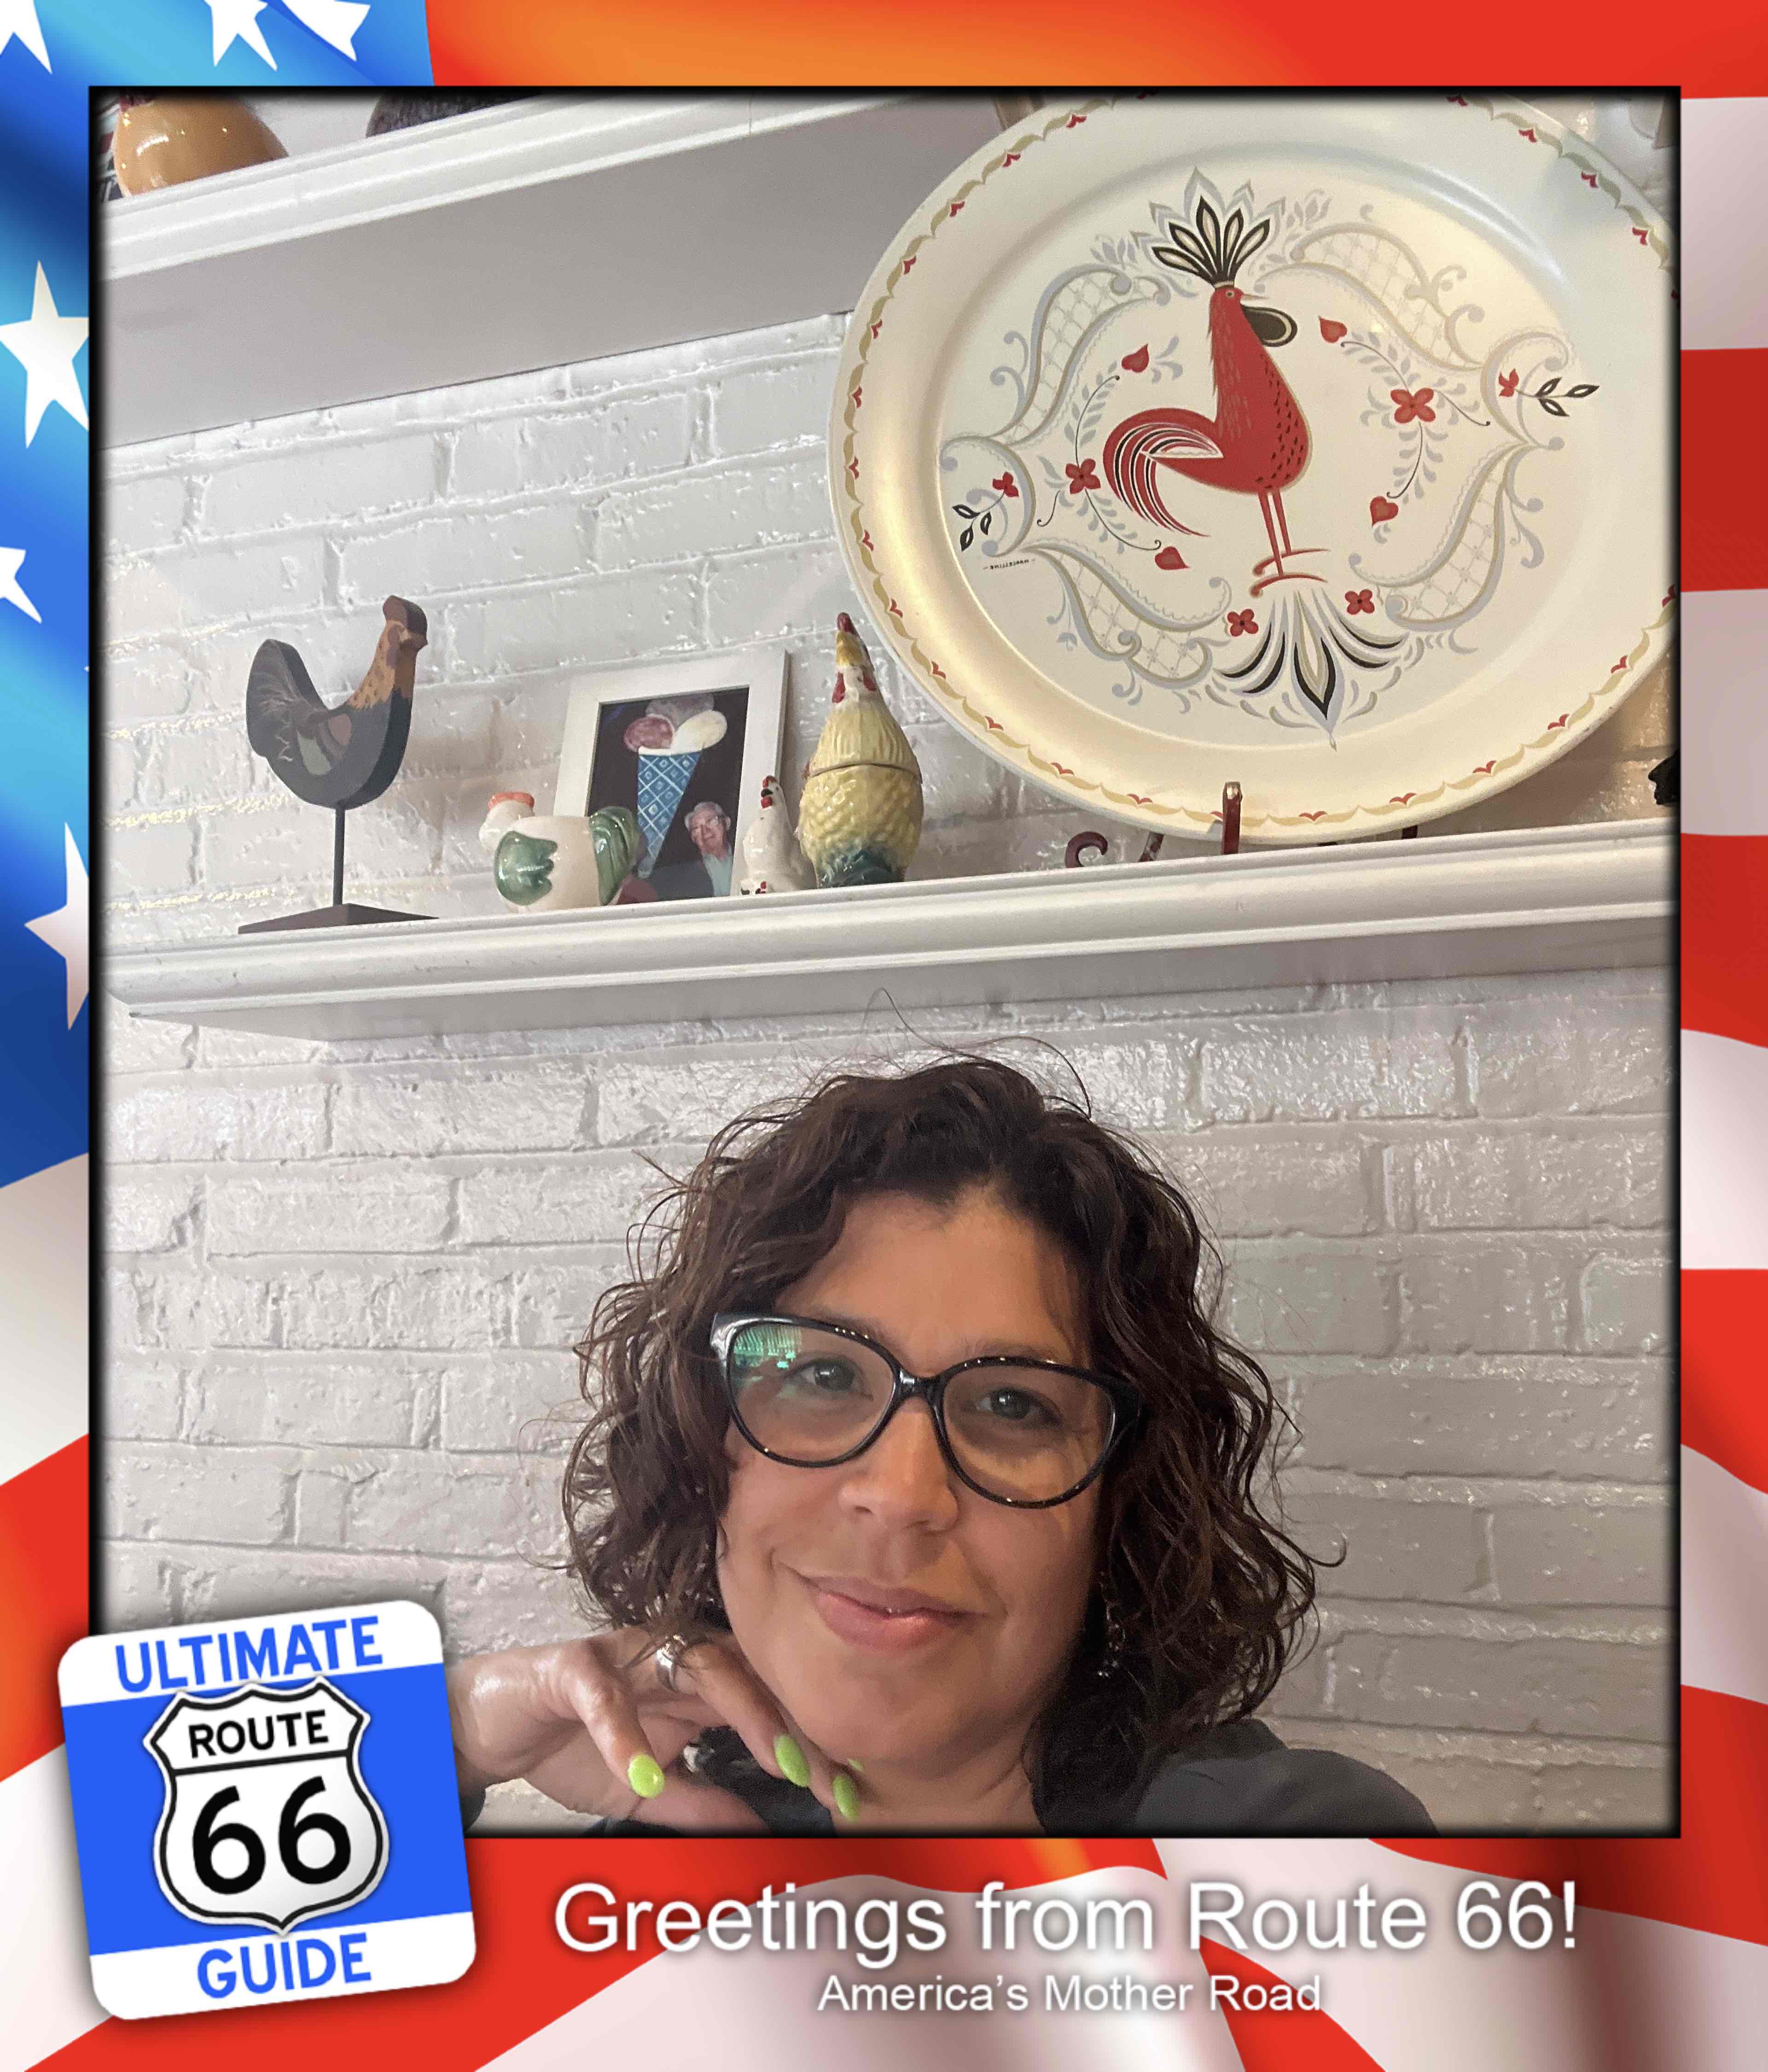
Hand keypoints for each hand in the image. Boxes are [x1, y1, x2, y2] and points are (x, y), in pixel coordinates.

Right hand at [446, 1633, 852, 1831]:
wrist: (493, 1723)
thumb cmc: (572, 1744)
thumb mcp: (647, 1790)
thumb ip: (701, 1802)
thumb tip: (762, 1830)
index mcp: (697, 1687)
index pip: (769, 1705)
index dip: (812, 1745)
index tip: (850, 1794)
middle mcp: (672, 1659)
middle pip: (752, 1677)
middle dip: (797, 1726)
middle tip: (831, 1778)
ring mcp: (626, 1656)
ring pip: (698, 1664)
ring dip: (745, 1712)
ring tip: (779, 1763)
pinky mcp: (572, 1665)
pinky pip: (605, 1694)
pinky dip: (625, 1735)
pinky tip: (647, 1776)